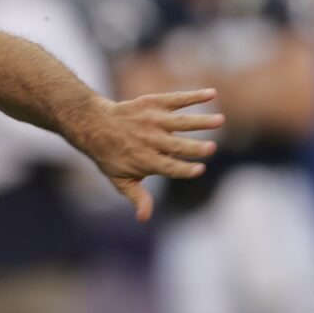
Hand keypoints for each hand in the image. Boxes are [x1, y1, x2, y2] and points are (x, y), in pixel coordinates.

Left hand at [77, 89, 223, 221]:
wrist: (94, 124)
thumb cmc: (111, 156)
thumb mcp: (120, 179)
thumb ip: (137, 197)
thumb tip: (144, 219)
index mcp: (145, 160)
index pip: (169, 167)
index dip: (184, 170)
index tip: (200, 169)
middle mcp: (150, 140)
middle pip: (177, 146)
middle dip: (194, 147)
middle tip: (212, 148)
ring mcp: (152, 120)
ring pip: (180, 122)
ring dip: (200, 121)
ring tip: (219, 120)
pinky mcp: (153, 103)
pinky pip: (176, 99)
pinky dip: (194, 96)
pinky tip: (212, 93)